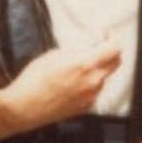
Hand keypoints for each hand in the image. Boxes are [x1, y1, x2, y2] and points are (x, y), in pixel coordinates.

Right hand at [0, 38, 121, 133]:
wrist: (24, 107)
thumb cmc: (34, 80)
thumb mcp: (55, 54)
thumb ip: (79, 47)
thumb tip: (93, 40)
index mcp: (86, 65)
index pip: (114, 48)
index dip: (112, 37)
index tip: (105, 34)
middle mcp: (93, 81)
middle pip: (117, 62)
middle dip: (110, 51)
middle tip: (98, 45)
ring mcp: (91, 95)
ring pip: (105, 76)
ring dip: (99, 67)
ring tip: (79, 64)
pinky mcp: (86, 106)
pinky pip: (96, 89)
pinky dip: (91, 81)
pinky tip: (74, 80)